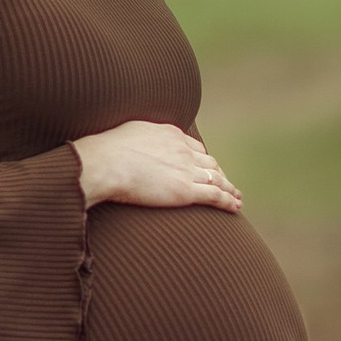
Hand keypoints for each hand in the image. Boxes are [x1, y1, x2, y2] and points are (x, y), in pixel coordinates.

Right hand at [72, 120, 241, 212]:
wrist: (105, 163)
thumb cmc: (104, 152)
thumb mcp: (125, 135)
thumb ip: (136, 140)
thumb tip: (128, 146)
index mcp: (170, 134)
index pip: (194, 147)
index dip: (202, 160)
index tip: (206, 168)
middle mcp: (183, 150)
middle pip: (209, 163)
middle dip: (219, 174)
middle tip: (225, 184)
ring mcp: (186, 170)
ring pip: (217, 179)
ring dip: (229, 188)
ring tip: (236, 198)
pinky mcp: (185, 191)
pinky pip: (215, 195)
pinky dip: (228, 201)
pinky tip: (235, 207)